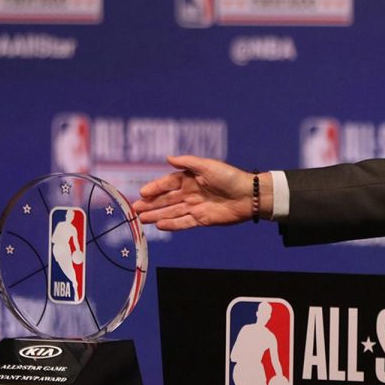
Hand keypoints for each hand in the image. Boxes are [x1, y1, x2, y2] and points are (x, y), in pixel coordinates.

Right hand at [133, 156, 267, 229]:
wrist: (249, 196)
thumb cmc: (230, 177)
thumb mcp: (208, 166)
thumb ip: (187, 162)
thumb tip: (168, 158)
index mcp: (190, 178)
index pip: (168, 183)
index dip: (155, 188)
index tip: (142, 193)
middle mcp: (190, 193)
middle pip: (166, 199)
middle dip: (151, 204)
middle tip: (135, 209)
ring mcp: (195, 207)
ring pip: (171, 212)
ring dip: (157, 215)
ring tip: (142, 219)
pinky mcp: (202, 219)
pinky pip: (183, 223)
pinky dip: (172, 225)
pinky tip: (159, 225)